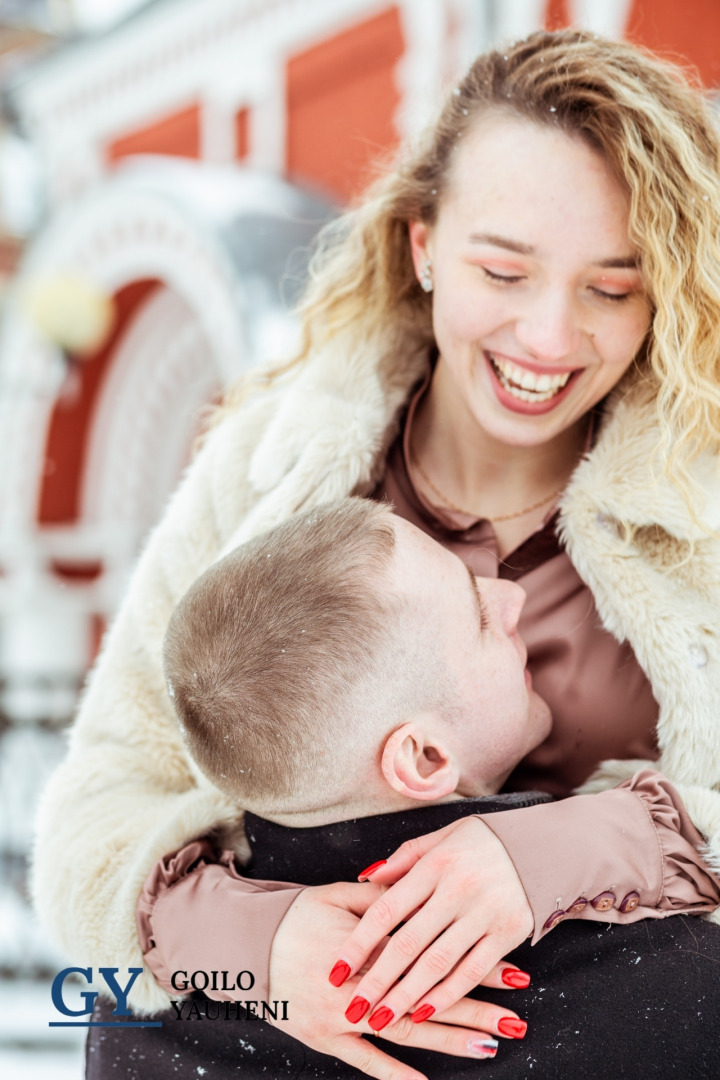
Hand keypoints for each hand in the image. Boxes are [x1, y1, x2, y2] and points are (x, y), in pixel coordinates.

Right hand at [270, 880, 527, 1079]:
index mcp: (367, 941)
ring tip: (491, 1044)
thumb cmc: (293, 916)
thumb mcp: (336, 896)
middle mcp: (358, 981)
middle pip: (426, 995)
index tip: (510, 970)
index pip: (431, 953)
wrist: (244, 947)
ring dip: (450, 1039)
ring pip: (405, 1030)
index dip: (470, 962)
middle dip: (474, 1007)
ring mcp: (342, 1015)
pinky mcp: (325, 1038)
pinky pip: (366, 1062)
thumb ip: (381, 898)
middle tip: (516, 1017)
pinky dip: (396, 1076)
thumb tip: (421, 891)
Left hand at [329, 818, 532, 1028]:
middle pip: (408, 943)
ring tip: (382, 1018)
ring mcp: (484, 913)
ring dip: (407, 996)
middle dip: (376, 980)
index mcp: (435, 864)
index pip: (386, 909)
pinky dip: (447, 995)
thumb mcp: (441, 837)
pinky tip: (424, 1012)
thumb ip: (404, 859)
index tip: (335, 969)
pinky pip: (472, 970)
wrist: (544, 845)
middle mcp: (457, 889)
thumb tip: (366, 878)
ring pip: (438, 963)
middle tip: (352, 1008)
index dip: (358, 943)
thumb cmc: (483, 841)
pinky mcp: (508, 932)